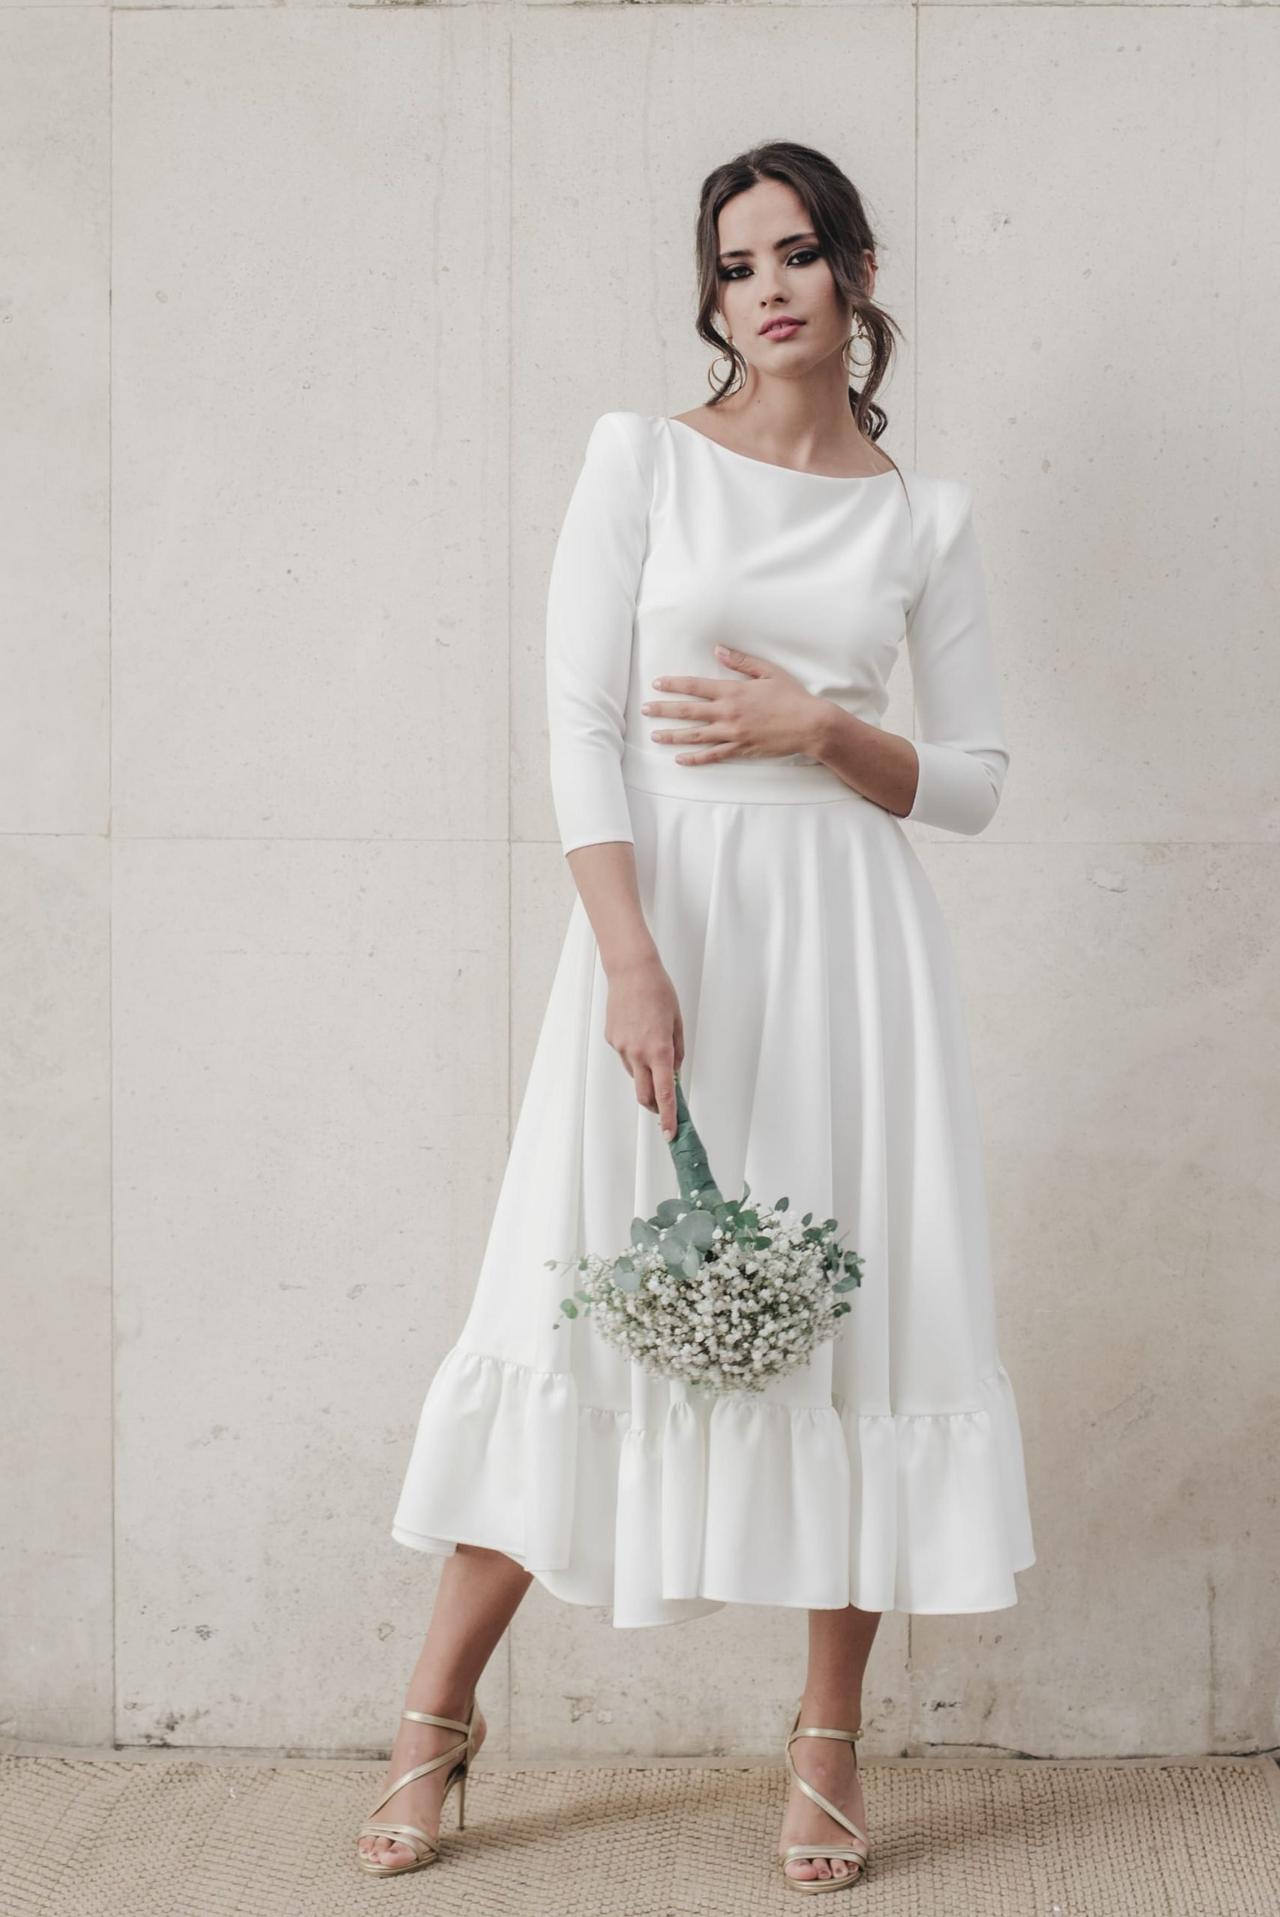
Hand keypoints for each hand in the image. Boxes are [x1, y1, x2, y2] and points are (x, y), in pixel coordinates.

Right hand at [603, 954, 684, 1140]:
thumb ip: (677, 1052)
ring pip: (635, 1074)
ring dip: (645, 1073)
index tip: (670, 1134)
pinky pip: (626, 1056)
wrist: (631, 971)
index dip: (668, 1117)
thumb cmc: (659, 992)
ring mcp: (621, 1047)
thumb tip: (674, 1073)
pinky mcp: (611, 1039)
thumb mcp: (677, 1023)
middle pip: (644, 1095)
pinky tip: (638, 1030)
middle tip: (664, 1103)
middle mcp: (638, 1053)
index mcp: (659, 1050)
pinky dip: (634, 1053)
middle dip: (655, 1105)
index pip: (665, 1094)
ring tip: (652, 1044)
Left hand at [642, 644, 825, 764]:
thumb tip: (717, 650)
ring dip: (672, 736)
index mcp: (733, 691)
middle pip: (688, 712)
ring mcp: (733, 733)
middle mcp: (728, 713)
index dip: (674, 685)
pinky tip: (680, 759)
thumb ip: (740, 662)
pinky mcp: (741, 749)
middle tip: (645, 710)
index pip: (695, 686)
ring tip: (655, 736)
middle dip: (664, 710)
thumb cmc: (792, 696)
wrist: (810, 725)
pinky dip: (695, 758)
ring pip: (695, 736)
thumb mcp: (768, 672)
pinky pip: (713, 755)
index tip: (657, 684)